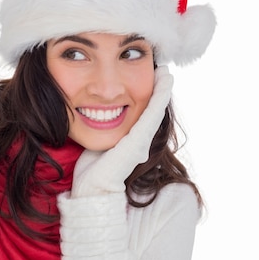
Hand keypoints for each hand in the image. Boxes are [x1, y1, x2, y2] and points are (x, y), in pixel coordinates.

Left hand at [71, 66, 172, 197]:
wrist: (92, 189)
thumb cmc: (92, 171)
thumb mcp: (99, 145)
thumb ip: (104, 133)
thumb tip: (97, 119)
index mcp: (132, 141)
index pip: (143, 113)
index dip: (149, 96)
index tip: (150, 77)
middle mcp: (140, 141)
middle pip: (151, 110)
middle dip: (158, 90)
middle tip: (162, 70)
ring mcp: (141, 141)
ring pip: (155, 110)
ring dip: (162, 89)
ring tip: (166, 72)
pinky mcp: (139, 141)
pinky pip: (152, 114)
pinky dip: (159, 96)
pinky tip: (164, 82)